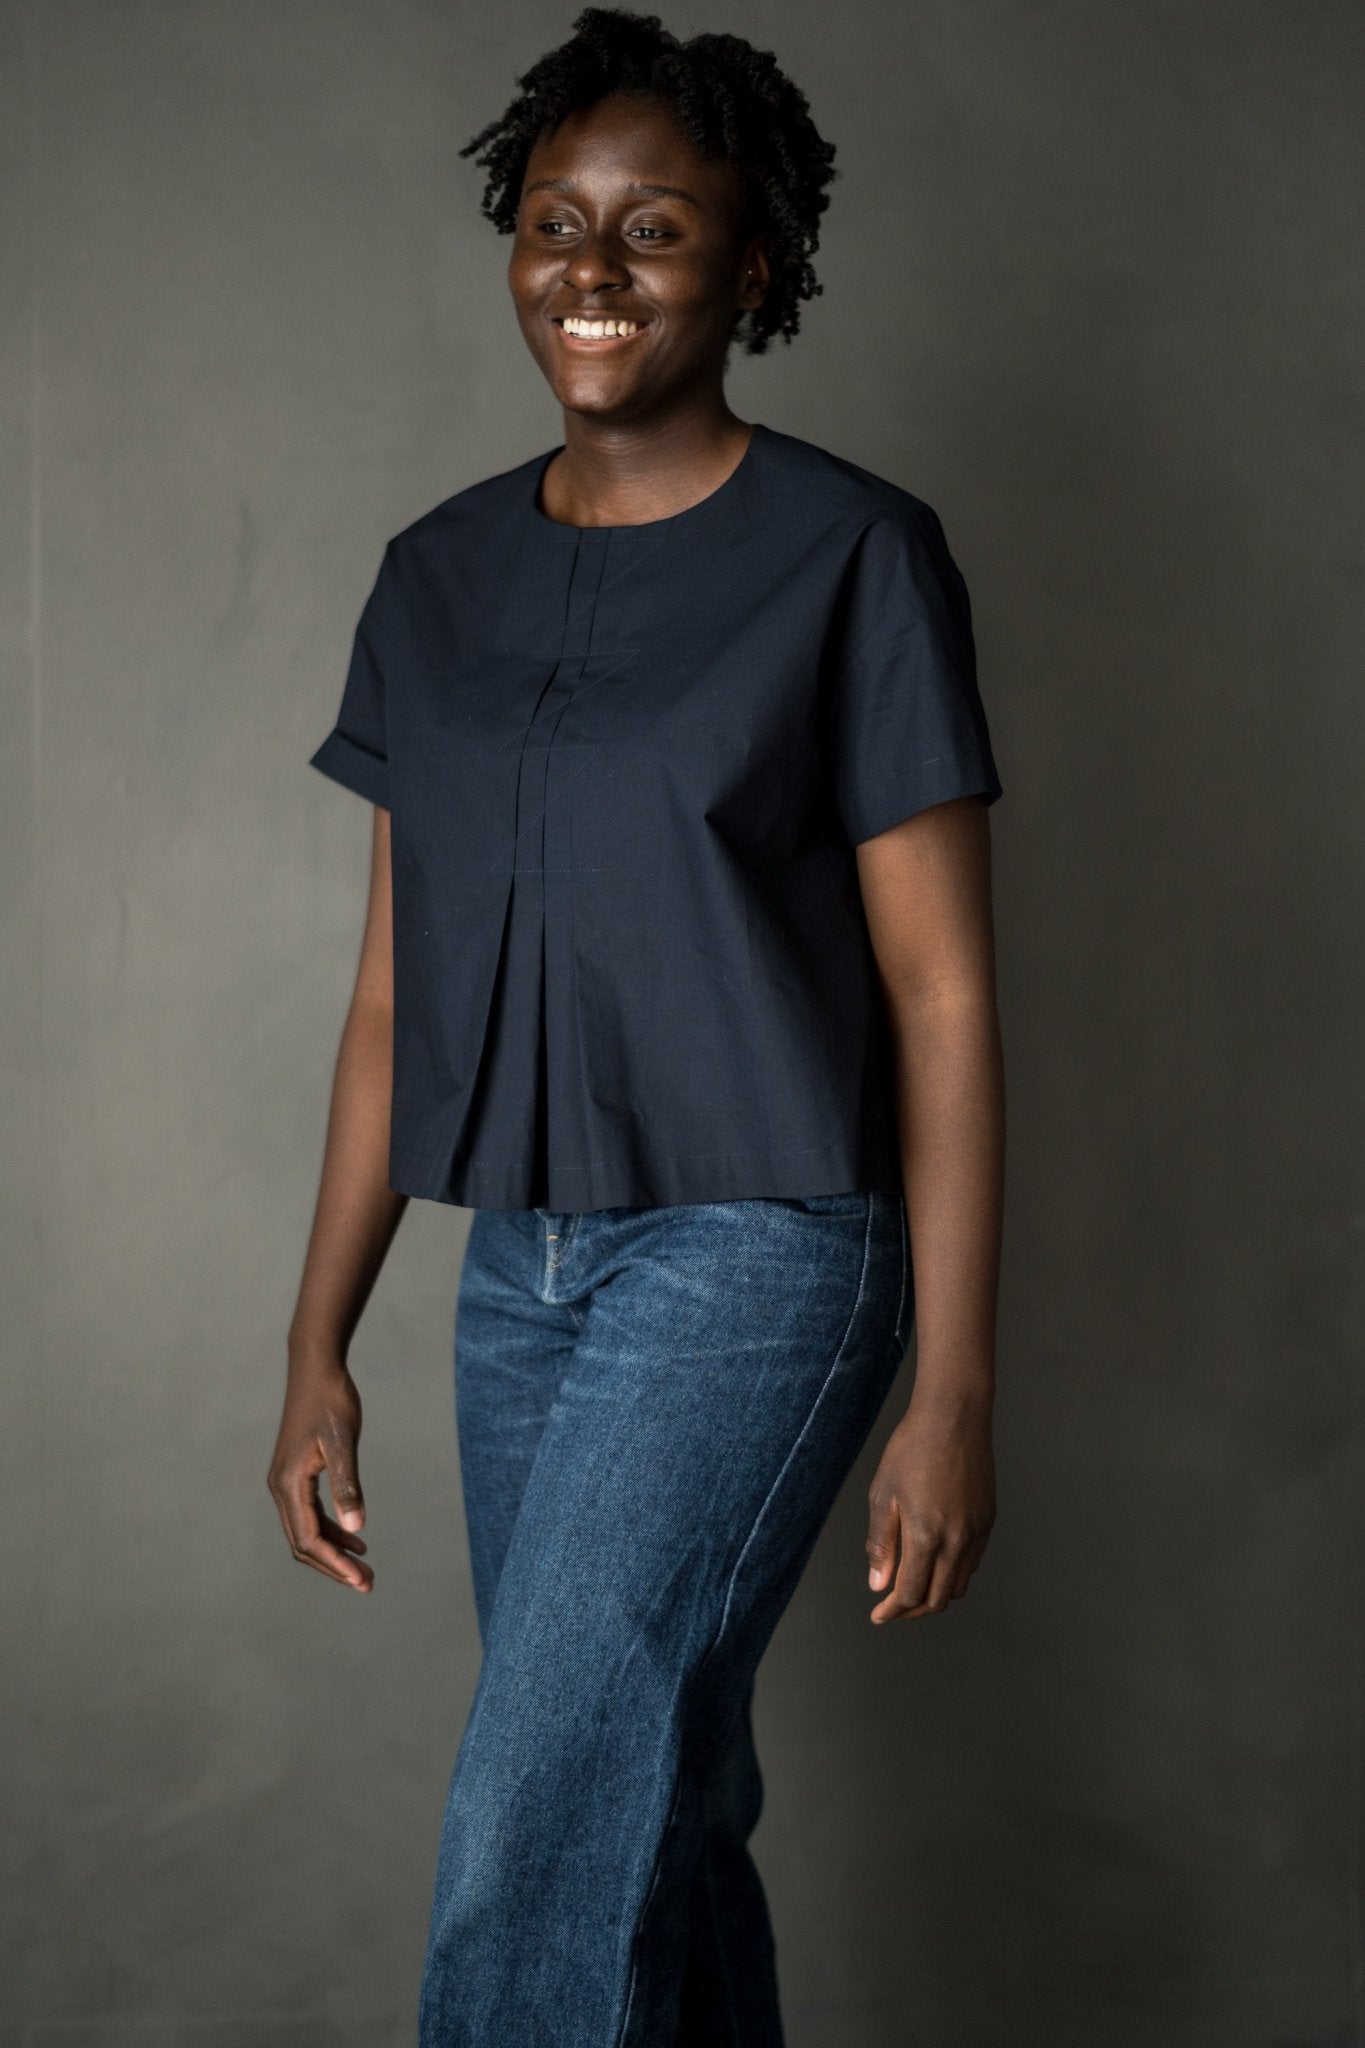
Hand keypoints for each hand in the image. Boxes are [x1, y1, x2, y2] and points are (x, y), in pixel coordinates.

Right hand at [267, 1358, 372, 1591]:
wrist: (316, 1369)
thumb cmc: (331, 1401)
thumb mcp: (343, 1443)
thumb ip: (348, 1485)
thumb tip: (358, 1529)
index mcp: (289, 1484)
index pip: (309, 1540)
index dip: (334, 1564)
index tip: (361, 1580)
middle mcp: (281, 1488)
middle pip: (304, 1543)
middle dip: (334, 1567)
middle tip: (367, 1584)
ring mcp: (286, 1482)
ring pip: (307, 1531)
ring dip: (334, 1552)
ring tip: (365, 1570)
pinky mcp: (296, 1475)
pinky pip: (311, 1514)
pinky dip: (332, 1530)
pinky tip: (356, 1538)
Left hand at [864, 1390, 994, 1622]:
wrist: (954, 1416)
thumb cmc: (912, 1449)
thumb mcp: (884, 1494)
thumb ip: (881, 1544)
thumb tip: (878, 1585)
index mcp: (927, 1536)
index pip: (911, 1593)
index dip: (892, 1610)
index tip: (878, 1615)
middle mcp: (958, 1541)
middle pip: (938, 1599)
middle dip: (912, 1611)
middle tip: (892, 1609)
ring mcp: (977, 1531)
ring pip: (959, 1585)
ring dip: (935, 1595)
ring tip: (912, 1589)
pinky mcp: (988, 1520)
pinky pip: (972, 1562)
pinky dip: (953, 1574)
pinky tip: (935, 1562)